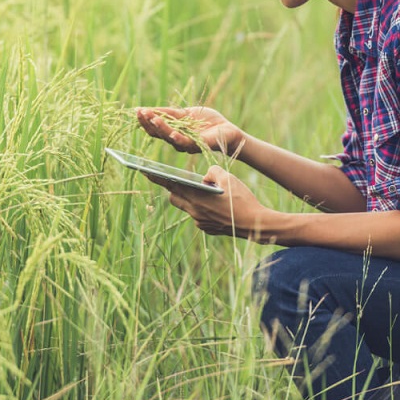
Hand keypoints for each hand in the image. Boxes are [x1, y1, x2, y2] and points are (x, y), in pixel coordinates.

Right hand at [134, 106, 244, 155]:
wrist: (228, 131)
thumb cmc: (208, 122)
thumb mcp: (187, 114)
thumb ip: (171, 114)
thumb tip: (150, 110)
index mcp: (174, 131)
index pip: (156, 127)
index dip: (145, 120)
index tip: (136, 110)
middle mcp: (177, 140)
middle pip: (158, 133)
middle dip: (148, 122)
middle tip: (140, 112)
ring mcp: (187, 144)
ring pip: (170, 137)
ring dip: (160, 127)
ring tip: (152, 118)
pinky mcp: (199, 146)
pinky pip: (186, 143)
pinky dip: (178, 138)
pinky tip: (172, 133)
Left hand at [156, 165, 274, 242]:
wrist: (255, 224)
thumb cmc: (242, 199)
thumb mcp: (228, 178)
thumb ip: (212, 172)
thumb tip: (205, 177)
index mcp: (196, 197)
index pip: (170, 185)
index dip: (156, 177)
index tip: (144, 170)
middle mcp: (195, 212)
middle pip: (175, 198)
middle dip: (175, 189)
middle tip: (178, 180)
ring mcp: (201, 222)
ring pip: (188, 207)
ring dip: (191, 199)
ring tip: (202, 192)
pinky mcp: (208, 228)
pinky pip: (199, 216)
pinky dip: (202, 208)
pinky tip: (214, 204)